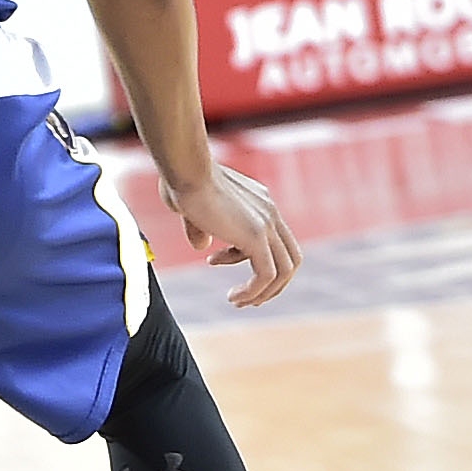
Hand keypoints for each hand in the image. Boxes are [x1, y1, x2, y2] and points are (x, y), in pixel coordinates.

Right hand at [161, 163, 299, 307]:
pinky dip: (253, 291)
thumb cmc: (181, 180)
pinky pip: (266, 275)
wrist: (186, 169)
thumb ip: (200, 227)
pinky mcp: (256, 236)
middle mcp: (269, 212)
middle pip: (290, 257)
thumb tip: (203, 247)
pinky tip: (233, 297)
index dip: (248, 257)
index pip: (273, 238)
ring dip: (264, 292)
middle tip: (245, 295)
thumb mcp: (191, 208)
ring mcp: (266, 224)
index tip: (216, 261)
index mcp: (259, 203)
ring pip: (285, 270)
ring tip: (238, 301)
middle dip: (271, 283)